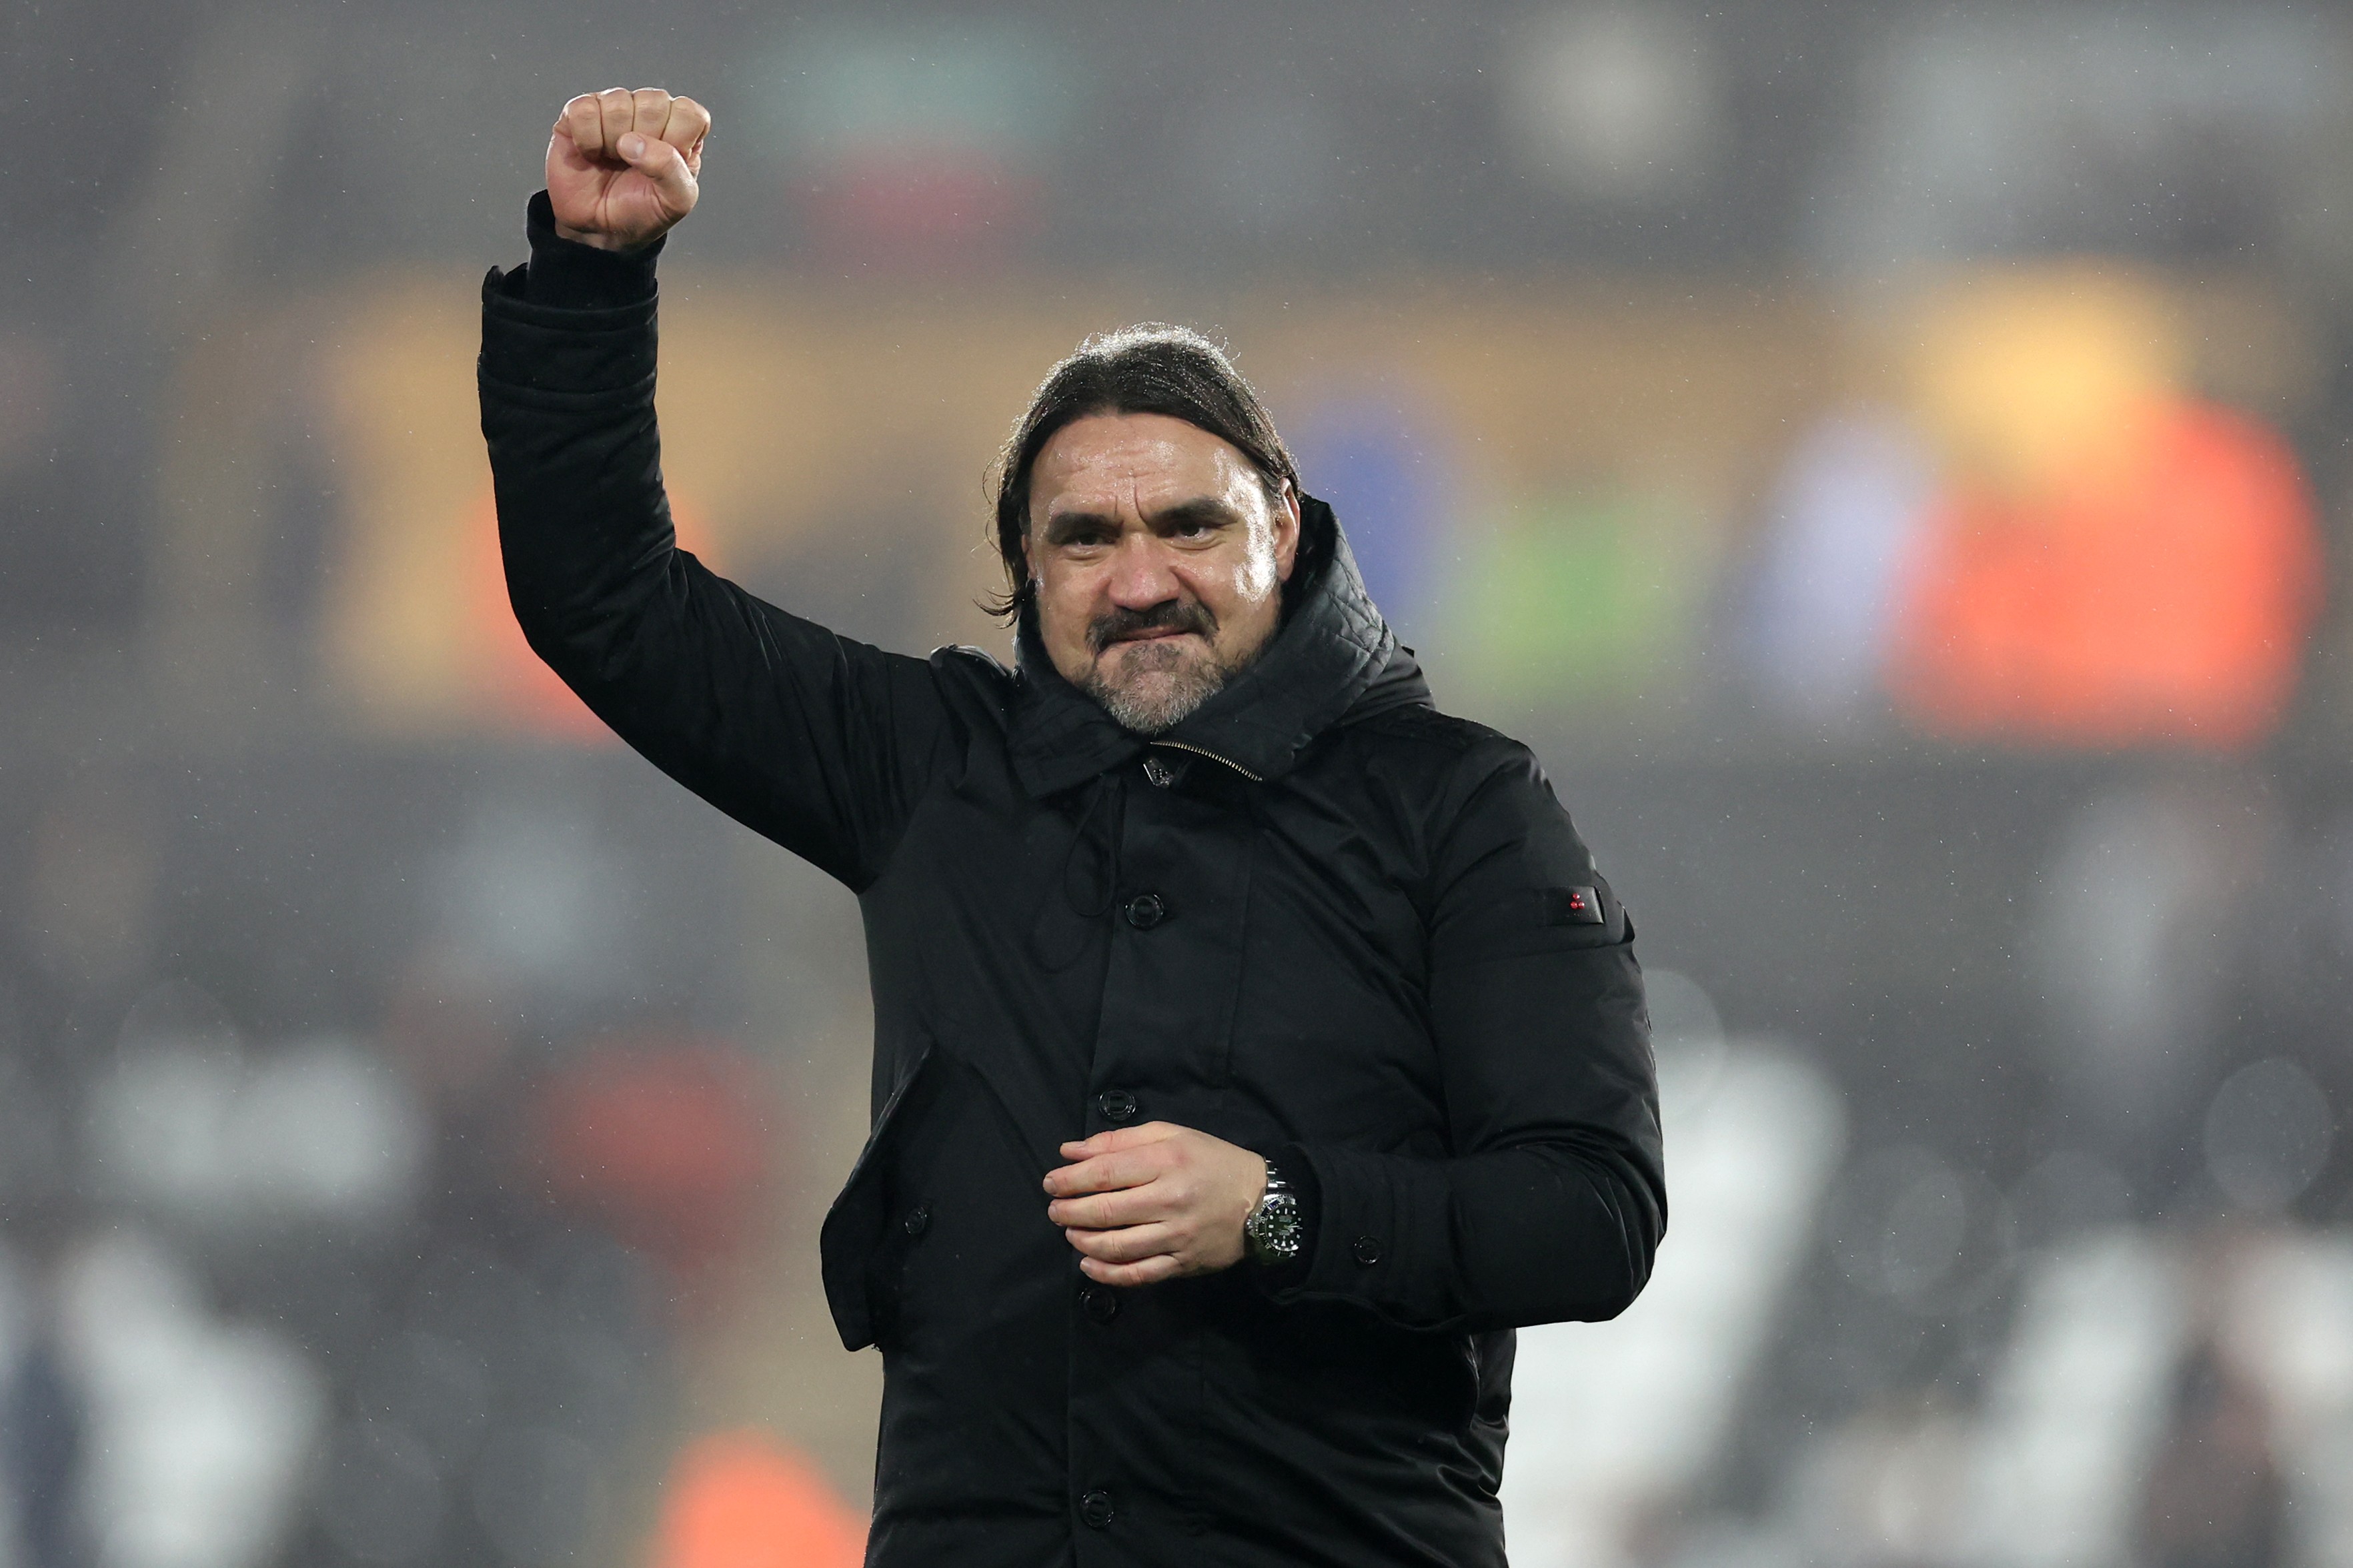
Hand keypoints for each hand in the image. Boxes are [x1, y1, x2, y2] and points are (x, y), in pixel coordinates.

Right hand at [545, 88, 709, 251]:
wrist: (598, 229)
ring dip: (612, 142)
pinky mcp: (580, 112)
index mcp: (680, 130)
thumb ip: (671, 171)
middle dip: (643, 143)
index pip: (689, 112)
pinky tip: (591, 153)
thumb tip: (633, 142)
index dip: (676, 140)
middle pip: (654, 103)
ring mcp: (614, 109)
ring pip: (618, 103)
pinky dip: (586, 139)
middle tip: (634, 165)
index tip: (663, 167)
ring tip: (611, 160)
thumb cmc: (641, 211)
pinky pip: (584, 110)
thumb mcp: (674, 202)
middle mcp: (649, 113)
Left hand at [1044, 1122, 1267, 1286]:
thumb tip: (1070, 1151)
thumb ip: (1119, 1140)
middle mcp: (1170, 1200)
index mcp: (1167, 1162)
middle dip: (1069, 1211)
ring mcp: (1176, 1236)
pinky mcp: (1182, 1264)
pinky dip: (1107, 1273)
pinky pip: (1138, 1274)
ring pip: (1117, 1246)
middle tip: (1054, 1209)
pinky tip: (1088, 1264)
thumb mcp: (1172, 1135)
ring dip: (1082, 1241)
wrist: (1263, 1201)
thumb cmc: (1212, 1161)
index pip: (1105, 1172)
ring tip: (1069, 1232)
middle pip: (1105, 1210)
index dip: (1070, 1179)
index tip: (1051, 1182)